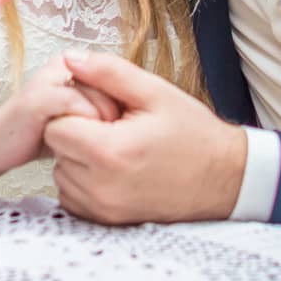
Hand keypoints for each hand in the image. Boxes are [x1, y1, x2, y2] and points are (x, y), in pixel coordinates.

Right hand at [0, 58, 122, 176]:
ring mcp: (50, 78)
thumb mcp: (79, 118)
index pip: (120, 77)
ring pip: (100, 97)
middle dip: (119, 117)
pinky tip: (82, 146)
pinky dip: (88, 129)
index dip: (128, 106)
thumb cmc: (42, 135)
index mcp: (75, 64)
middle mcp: (63, 64)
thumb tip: (144, 116)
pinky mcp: (39, 98)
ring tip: (95, 145)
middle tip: (111, 140)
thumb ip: (104, 108)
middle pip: (115, 86)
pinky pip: (78, 107)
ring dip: (105, 126)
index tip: (124, 131)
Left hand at [45, 51, 246, 224]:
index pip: (55, 125)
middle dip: (76, 132)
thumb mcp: (155, 92)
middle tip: (112, 126)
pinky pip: (72, 195)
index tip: (102, 110)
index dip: (74, 110)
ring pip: (61, 173)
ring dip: (78, 158)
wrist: (225, 180)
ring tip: (115, 148)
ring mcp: (103, 209)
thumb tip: (69, 59)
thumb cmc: (194, 135)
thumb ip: (108, 72)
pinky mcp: (106, 221)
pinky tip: (113, 169)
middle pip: (56, 149)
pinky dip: (84, 181)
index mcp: (111, 152)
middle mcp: (101, 187)